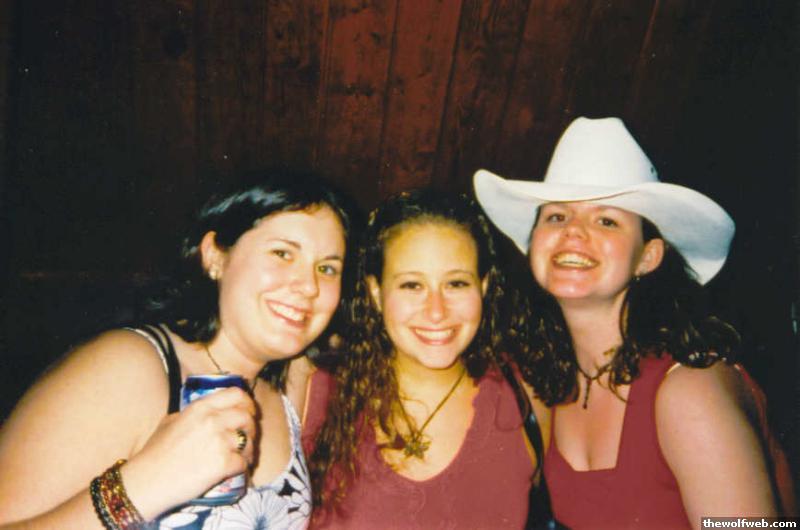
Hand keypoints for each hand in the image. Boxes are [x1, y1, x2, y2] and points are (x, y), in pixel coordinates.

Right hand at [119, 387, 256, 519]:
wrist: (147, 482)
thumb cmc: (154, 453)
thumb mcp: (170, 422)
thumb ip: (192, 414)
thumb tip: (210, 412)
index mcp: (200, 407)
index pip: (236, 394)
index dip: (247, 402)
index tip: (248, 411)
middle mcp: (212, 420)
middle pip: (247, 417)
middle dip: (251, 427)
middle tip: (247, 437)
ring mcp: (219, 441)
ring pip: (249, 440)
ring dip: (249, 449)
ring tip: (244, 455)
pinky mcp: (223, 464)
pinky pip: (244, 462)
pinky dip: (243, 467)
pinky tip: (237, 469)